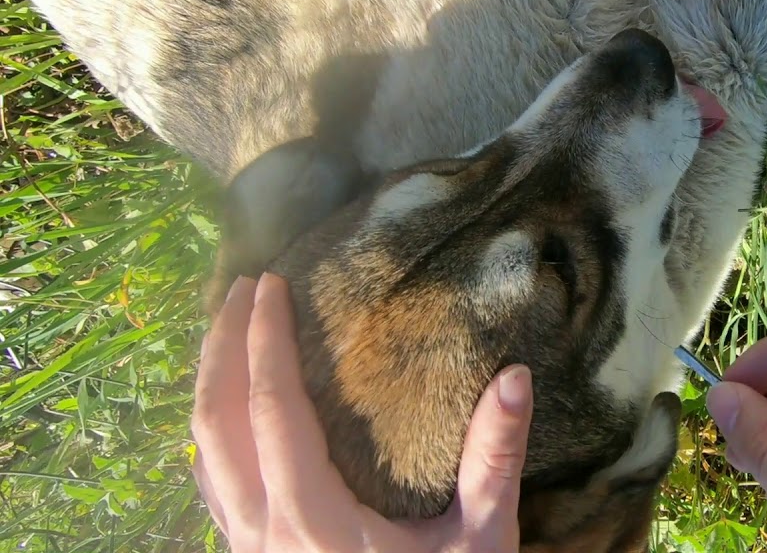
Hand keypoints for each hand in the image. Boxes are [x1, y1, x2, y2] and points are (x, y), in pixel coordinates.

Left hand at [191, 273, 533, 551]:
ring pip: (204, 456)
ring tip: (229, 339)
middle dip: (222, 349)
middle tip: (240, 292)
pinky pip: (215, 489)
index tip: (268, 286)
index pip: (272, 407)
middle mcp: (264, 533)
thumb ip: (492, 460)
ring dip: (212, 389)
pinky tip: (233, 425)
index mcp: (312, 517)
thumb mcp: (480, 543)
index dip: (263, 340)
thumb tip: (515, 376)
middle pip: (218, 421)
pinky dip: (215, 439)